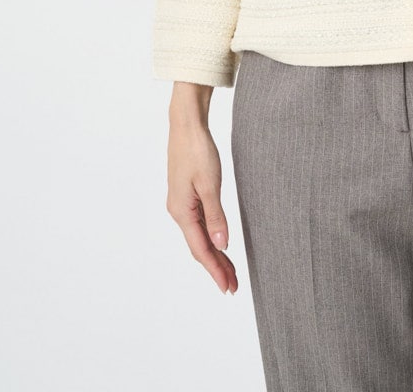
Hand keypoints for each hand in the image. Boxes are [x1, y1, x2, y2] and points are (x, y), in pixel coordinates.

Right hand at [165, 115, 238, 294]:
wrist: (186, 125)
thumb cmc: (197, 150)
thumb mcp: (210, 183)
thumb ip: (215, 215)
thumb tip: (221, 244)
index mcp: (182, 211)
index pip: (201, 249)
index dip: (215, 270)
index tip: (228, 287)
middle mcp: (178, 211)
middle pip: (199, 247)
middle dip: (216, 267)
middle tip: (233, 286)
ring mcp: (181, 204)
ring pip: (199, 237)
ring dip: (214, 254)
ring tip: (230, 270)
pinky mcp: (186, 195)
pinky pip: (198, 224)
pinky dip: (210, 237)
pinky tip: (218, 243)